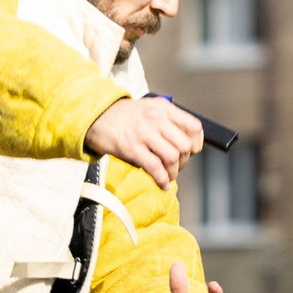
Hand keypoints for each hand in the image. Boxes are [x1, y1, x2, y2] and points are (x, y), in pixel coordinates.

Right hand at [84, 96, 202, 187]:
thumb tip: (184, 143)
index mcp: (164, 108)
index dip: (196, 143)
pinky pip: (155, 168)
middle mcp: (156, 119)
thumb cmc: (123, 116)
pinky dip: (162, 179)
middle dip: (185, 160)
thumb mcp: (149, 108)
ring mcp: (144, 133)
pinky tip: (161, 184)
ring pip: (172, 157)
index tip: (191, 151)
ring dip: (173, 172)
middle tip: (177, 166)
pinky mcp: (132, 148)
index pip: (194, 127)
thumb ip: (167, 121)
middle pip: (184, 145)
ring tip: (168, 175)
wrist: (96, 116)